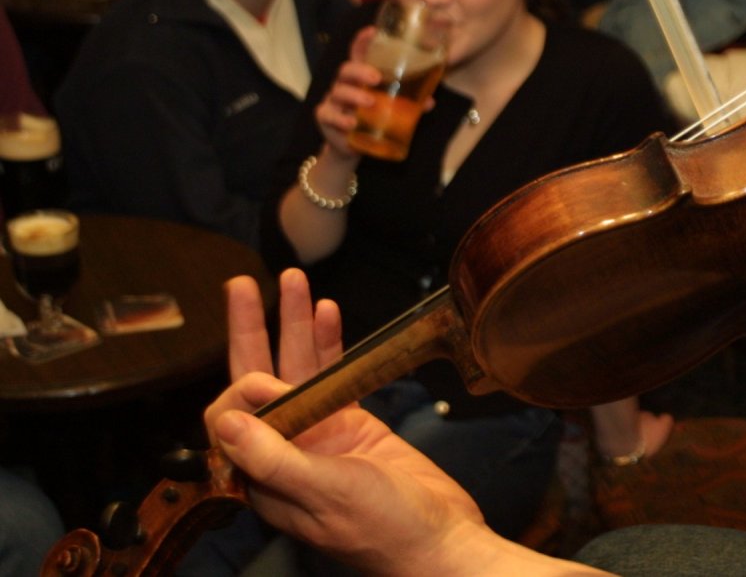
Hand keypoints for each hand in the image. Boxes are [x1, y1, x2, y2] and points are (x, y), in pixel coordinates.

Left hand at [205, 271, 501, 574]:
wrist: (442, 539)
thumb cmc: (386, 531)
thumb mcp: (328, 492)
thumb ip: (275, 458)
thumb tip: (226, 422)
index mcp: (266, 478)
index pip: (233, 419)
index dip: (243, 390)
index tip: (266, 378)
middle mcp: (286, 452)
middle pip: (258, 381)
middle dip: (251, 331)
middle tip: (241, 285)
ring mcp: (320, 436)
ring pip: (298, 371)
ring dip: (294, 327)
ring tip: (295, 281)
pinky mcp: (353, 425)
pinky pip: (334, 377)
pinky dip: (330, 345)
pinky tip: (327, 314)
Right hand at [315, 28, 437, 157]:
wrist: (353, 147)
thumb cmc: (373, 120)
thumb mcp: (390, 109)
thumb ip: (408, 103)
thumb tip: (429, 102)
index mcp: (361, 78)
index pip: (358, 54)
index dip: (363, 41)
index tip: (373, 31)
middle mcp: (345, 84)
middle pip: (346, 69)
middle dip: (360, 70)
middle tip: (376, 78)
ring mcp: (333, 100)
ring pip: (338, 91)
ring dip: (354, 95)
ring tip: (370, 102)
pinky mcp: (325, 118)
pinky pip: (328, 114)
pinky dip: (339, 118)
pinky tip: (351, 123)